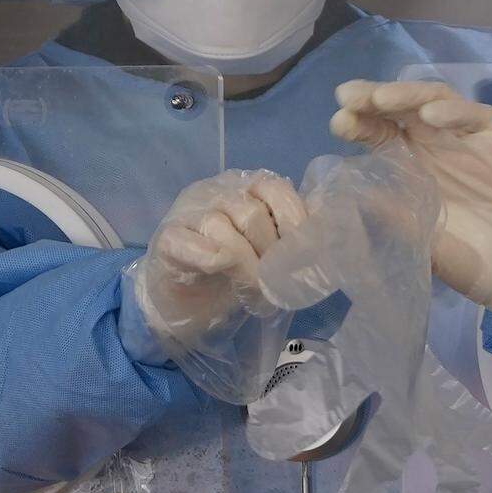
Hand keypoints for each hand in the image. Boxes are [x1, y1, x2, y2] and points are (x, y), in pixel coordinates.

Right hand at [136, 170, 305, 345]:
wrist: (183, 303)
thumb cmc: (232, 275)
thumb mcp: (268, 253)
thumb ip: (291, 237)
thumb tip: (326, 237)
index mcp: (245, 189)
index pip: (275, 188)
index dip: (294, 221)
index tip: (303, 254)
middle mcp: (216, 192)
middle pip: (252, 212)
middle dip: (270, 253)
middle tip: (276, 283)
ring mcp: (187, 212)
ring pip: (220, 227)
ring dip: (244, 265)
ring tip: (254, 291)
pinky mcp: (166, 239)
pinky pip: (187, 241)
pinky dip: (207, 257)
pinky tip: (218, 270)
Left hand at [330, 80, 491, 335]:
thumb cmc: (469, 259)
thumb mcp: (420, 241)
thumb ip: (390, 216)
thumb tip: (343, 195)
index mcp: (407, 167)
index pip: (378, 135)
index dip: (359, 124)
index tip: (338, 122)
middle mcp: (432, 146)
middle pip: (400, 109)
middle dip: (373, 98)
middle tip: (348, 96)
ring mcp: (464, 139)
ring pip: (433, 102)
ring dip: (407, 96)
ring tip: (382, 100)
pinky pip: (474, 116)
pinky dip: (452, 113)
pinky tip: (431, 118)